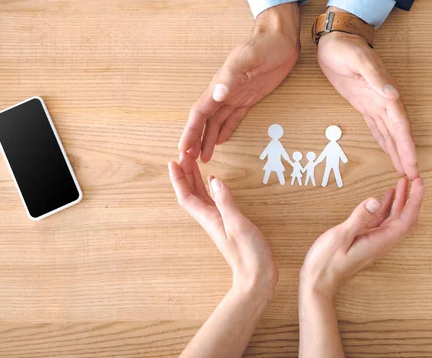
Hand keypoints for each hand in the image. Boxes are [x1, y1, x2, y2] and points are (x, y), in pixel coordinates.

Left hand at [169, 152, 277, 296]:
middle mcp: (210, 219)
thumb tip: (215, 180)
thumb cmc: (248, 253)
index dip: (179, 179)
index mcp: (209, 218)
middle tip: (183, 155)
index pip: (187, 196)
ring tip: (193, 163)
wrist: (257, 277)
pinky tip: (213, 182)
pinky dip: (210, 189)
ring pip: (201, 197)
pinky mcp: (229, 224)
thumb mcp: (238, 224)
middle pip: (191, 194)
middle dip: (185, 174)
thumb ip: (226, 202)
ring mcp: (219, 222)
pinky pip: (213, 202)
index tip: (173, 161)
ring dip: (195, 179)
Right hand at [179, 2, 300, 161]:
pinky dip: (225, 130)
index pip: (199, 113)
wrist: (280, 38)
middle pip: (204, 121)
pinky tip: (220, 141)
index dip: (190, 131)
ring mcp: (236, 96)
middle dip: (195, 140)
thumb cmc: (264, 45)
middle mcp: (223, 93)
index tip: (182, 149)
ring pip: (216, 122)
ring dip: (208, 139)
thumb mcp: (248, 58)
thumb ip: (231, 77)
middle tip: (189, 160)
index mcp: (219, 85)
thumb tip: (217, 95)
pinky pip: (233, 118)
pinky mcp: (249, 98)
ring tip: (203, 157)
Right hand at [300, 177, 424, 299]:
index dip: (415, 200)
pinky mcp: (364, 241)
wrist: (318, 282)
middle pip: (404, 219)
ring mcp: (373, 242)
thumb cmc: (327, 262)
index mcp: (380, 241)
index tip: (419, 183)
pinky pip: (380, 222)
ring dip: (399, 202)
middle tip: (413, 178)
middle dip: (411, 198)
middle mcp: (381, 242)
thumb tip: (375, 201)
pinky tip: (382, 199)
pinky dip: (385, 209)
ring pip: (393, 220)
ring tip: (400, 184)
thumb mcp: (341, 236)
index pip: (406, 219)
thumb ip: (359, 218)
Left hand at [317, 8, 417, 178]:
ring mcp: (375, 103)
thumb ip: (375, 77)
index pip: (400, 125)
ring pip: (389, 133)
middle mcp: (384, 100)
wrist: (336, 39)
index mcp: (386, 93)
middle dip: (406, 154)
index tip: (413, 164)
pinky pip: (377, 127)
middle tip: (412, 177)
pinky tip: (389, 151)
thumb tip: (393, 95)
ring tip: (404, 170)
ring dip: (397, 151)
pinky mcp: (364, 104)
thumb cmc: (345, 48)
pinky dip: (384, 141)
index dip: (407, 145)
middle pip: (398, 133)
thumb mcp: (358, 59)